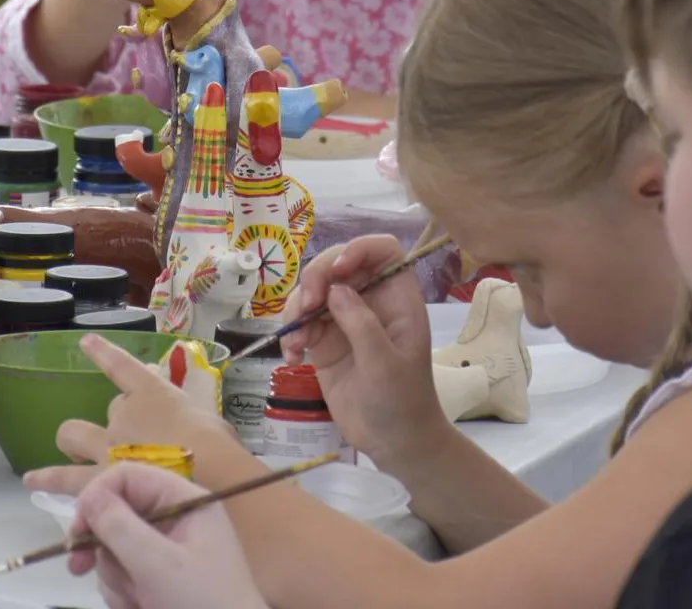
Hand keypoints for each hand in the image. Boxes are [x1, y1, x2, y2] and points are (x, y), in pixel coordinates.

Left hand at [24, 333, 236, 498]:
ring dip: (71, 442)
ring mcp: (107, 447)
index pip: (123, 367)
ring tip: (69, 450)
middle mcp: (124, 416)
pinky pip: (65, 478)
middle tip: (124, 435)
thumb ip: (194, 418)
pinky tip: (32, 481)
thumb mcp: (210, 420)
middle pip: (108, 408)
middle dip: (112, 418)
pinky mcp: (98, 479)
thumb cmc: (217, 446)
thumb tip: (196, 426)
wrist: (203, 473)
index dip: (103, 352)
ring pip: (72, 435)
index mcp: (153, 395)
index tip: (85, 341)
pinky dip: (49, 478)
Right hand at [65, 462, 266, 608]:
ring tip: (136, 600)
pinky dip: (122, 593)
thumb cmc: (202, 603)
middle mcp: (175, 518)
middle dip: (103, 546)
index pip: (128, 475)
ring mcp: (166, 549)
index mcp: (184, 500)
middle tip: (79, 567)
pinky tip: (137, 606)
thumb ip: (120, 528)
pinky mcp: (158, 577)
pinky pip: (122, 573)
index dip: (97, 496)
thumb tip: (87, 496)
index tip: (77, 531)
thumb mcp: (159, 565)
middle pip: (116, 513)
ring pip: (114, 548)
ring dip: (115, 577)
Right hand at [281, 235, 443, 461]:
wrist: (392, 442)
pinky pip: (300, 321)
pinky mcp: (324, 341)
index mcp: (397, 298)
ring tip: (298, 342)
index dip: (359, 249)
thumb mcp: (385, 363)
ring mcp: (344, 320)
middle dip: (317, 278)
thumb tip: (336, 289)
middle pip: (338, 264)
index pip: (382, 250)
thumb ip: (361, 324)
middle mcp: (370, 301)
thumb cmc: (401, 401)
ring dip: (297, 309)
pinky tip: (291, 356)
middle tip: (308, 307)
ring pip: (313, 290)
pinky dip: (290, 333)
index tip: (339, 272)